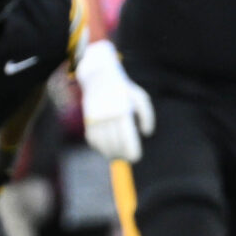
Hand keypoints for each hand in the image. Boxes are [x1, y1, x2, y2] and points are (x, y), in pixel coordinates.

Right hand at [75, 41, 155, 163]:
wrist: (98, 76)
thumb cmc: (123, 88)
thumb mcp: (140, 97)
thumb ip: (147, 116)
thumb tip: (146, 133)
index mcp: (123, 111)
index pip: (127, 138)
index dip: (131, 151)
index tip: (135, 158)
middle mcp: (108, 116)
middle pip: (114, 143)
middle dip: (121, 154)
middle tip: (127, 159)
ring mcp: (96, 118)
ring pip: (102, 144)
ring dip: (109, 153)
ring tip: (116, 157)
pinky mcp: (87, 119)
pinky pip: (92, 138)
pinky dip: (98, 147)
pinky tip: (105, 149)